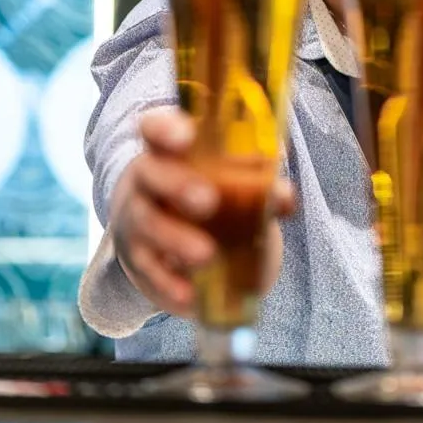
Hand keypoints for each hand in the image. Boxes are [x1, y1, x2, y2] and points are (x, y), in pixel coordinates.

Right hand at [110, 107, 294, 318]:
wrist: (165, 236)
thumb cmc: (205, 192)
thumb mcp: (228, 180)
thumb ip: (257, 182)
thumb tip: (284, 195)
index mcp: (168, 149)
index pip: (155, 128)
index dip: (166, 129)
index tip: (186, 137)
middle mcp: (147, 179)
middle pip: (150, 174)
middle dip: (178, 186)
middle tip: (208, 201)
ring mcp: (138, 218)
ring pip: (148, 223)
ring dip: (176, 239)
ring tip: (206, 255)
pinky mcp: (140, 259)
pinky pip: (149, 270)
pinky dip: (169, 283)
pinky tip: (189, 295)